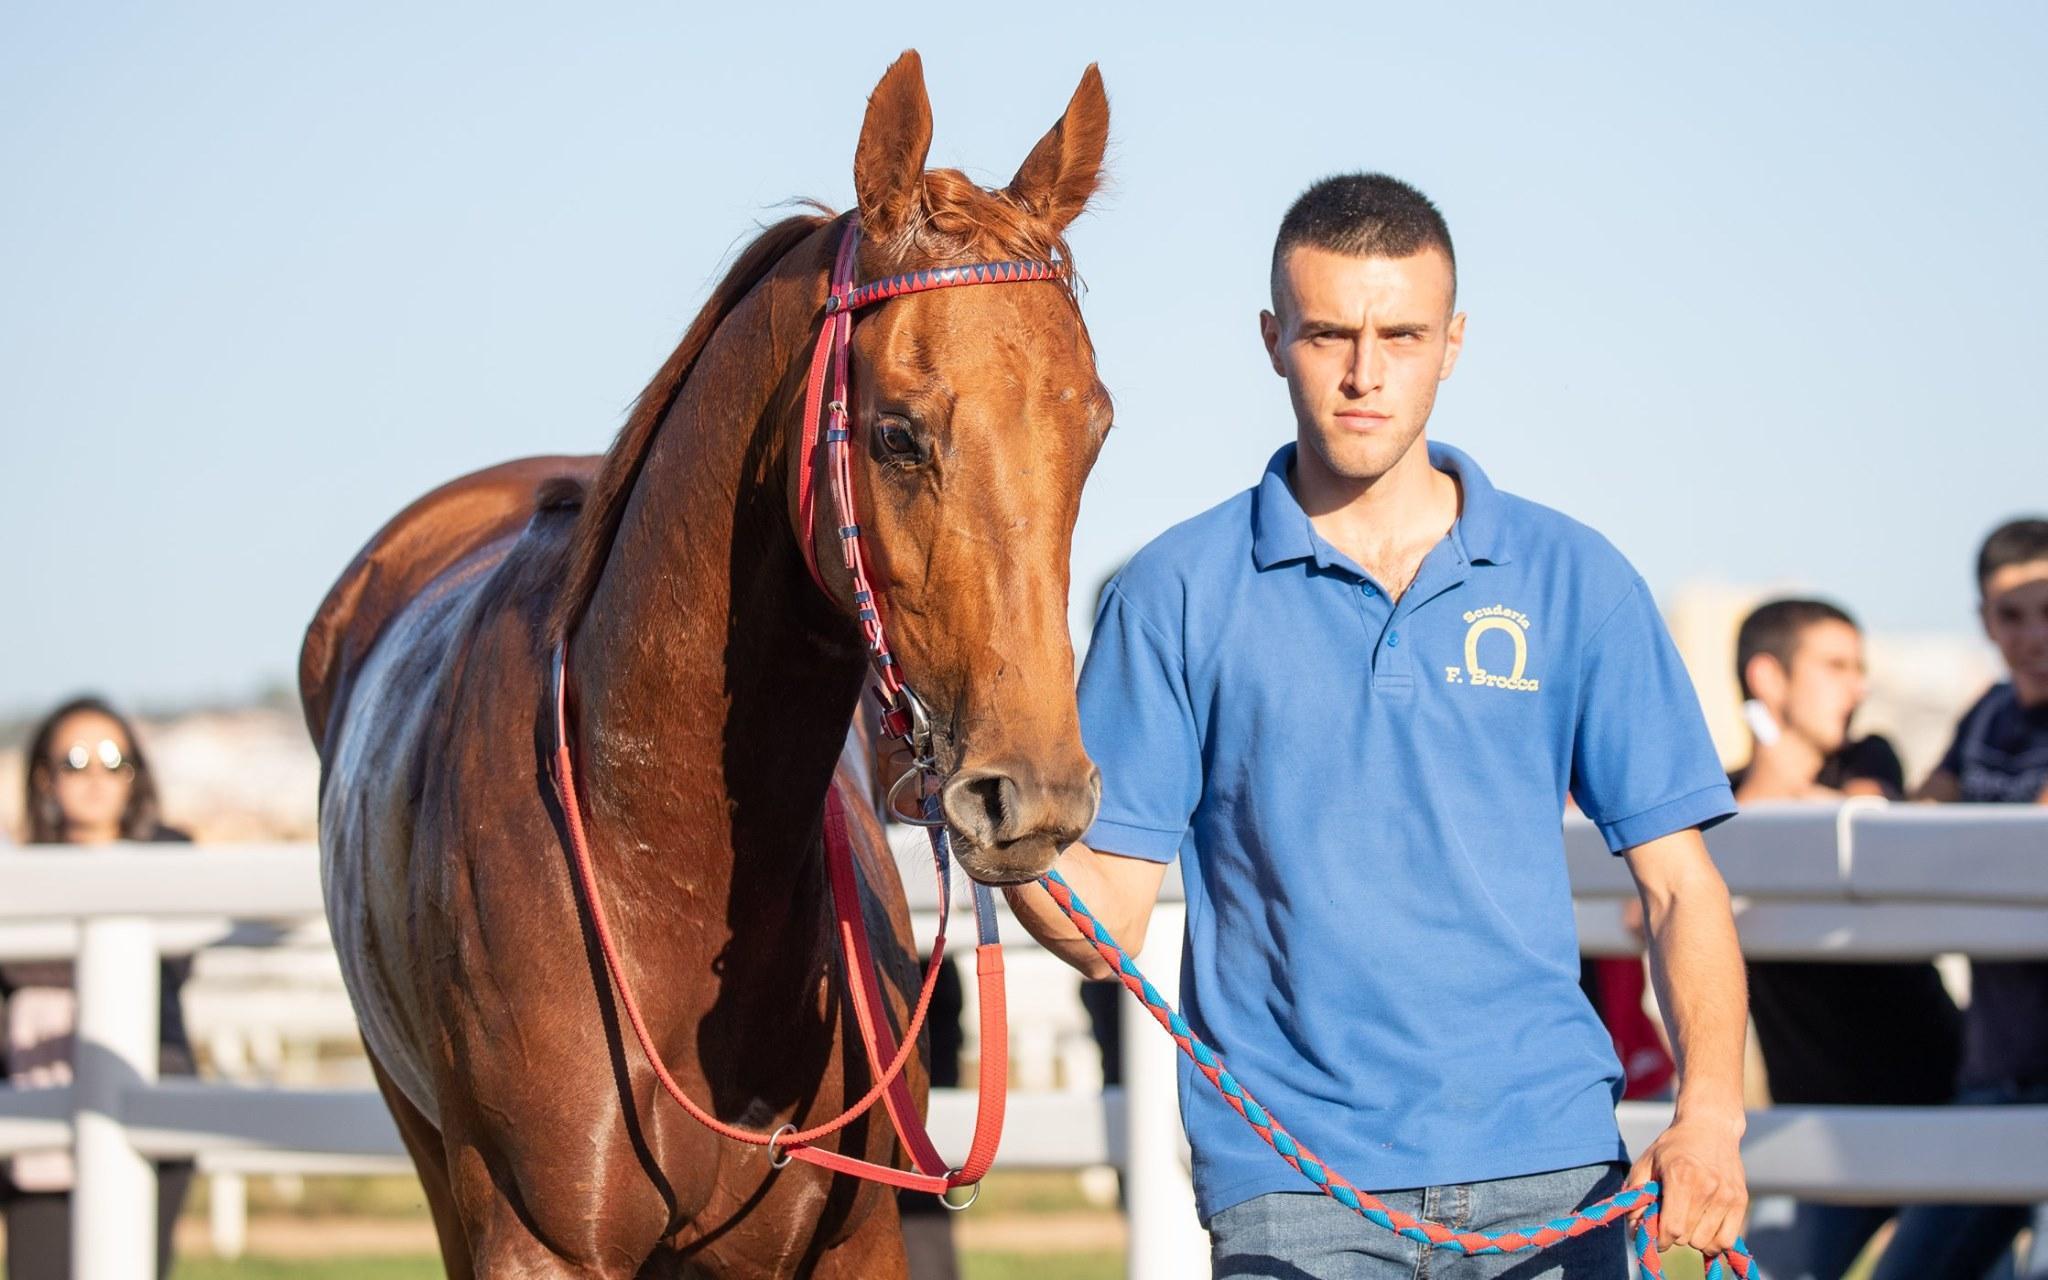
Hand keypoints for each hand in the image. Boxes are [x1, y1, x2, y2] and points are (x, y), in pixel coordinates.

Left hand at [1624, 1114, 1746, 1257]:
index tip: (1656, 1236)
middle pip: (1688, 1237)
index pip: (1672, 1228)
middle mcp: (1707, 1188)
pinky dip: (1713, 1243)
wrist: (1710, 1127)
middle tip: (1671, 1219)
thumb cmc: (1673, 1147)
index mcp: (1681, 1177)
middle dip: (1674, 1235)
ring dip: (1693, 1238)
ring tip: (1688, 1221)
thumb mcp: (1647, 1163)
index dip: (1660, 1239)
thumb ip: (1636, 1195)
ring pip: (1707, 1243)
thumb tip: (1635, 1228)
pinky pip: (1727, 1240)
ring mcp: (1727, 1196)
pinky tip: (1704, 1229)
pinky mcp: (1740, 1201)